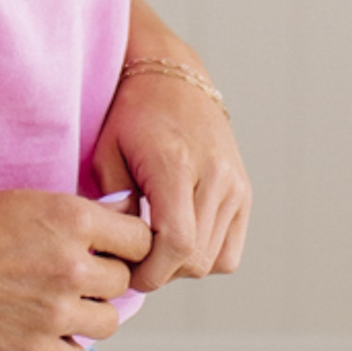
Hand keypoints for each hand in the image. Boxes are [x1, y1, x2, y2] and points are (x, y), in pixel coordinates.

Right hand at [0, 189, 153, 350]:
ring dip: (88, 314)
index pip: (141, 239)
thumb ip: (77, 216)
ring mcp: (53, 311)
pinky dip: (67, 349)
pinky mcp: (32, 349)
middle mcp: (70, 266)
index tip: (109, 249)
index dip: (126, 244)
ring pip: (107, 322)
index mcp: (71, 219)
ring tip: (58, 304)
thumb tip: (122, 220)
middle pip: (123, 282)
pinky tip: (46, 332)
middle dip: (101, 278)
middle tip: (70, 276)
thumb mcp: (25, 200)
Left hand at [91, 9, 250, 292]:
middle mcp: (215, 176)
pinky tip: (179, 241)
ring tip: (155, 249)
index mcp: (177, 165)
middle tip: (134, 263)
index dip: (151, 271)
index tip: (127, 272)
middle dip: (161, 272)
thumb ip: (116, 204)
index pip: (177, 243)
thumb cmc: (131, 114)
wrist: (172, 77)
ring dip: (182, 267)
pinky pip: (230, 252)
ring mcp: (235, 186)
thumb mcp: (107, 153)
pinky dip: (205, 257)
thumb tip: (125, 250)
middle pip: (195, 258)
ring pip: (214, 260)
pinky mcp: (244, 192)